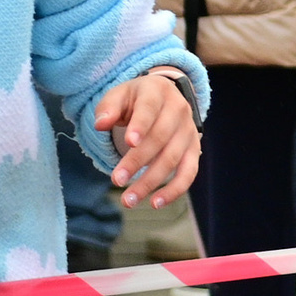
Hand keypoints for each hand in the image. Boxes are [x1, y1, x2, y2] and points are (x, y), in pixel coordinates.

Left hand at [94, 71, 199, 209]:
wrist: (163, 96)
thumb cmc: (135, 99)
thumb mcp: (119, 95)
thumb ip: (108, 108)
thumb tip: (100, 124)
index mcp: (157, 92)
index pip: (149, 108)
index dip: (140, 125)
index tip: (129, 142)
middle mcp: (178, 110)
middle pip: (160, 138)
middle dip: (137, 162)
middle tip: (116, 180)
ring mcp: (189, 131)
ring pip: (172, 159)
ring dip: (151, 182)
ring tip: (129, 199)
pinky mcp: (195, 150)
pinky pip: (188, 173)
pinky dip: (174, 190)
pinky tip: (156, 203)